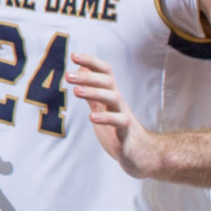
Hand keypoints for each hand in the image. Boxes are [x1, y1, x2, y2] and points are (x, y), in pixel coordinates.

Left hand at [69, 52, 167, 178]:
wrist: (142, 155)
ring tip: (76, 91)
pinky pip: (119, 122)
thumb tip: (82, 71)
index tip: (74, 55)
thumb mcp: (103, 109)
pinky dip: (106, 118)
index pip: (105, 73)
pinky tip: (92, 117)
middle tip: (68, 76)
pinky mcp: (126, 133)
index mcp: (111, 96)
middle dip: (87, 77)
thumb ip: (92, 93)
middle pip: (107, 82)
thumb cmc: (119, 130)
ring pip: (113, 98)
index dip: (91, 62)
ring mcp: (124, 116)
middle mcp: (118, 103)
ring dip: (94, 93)